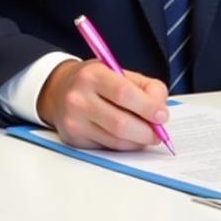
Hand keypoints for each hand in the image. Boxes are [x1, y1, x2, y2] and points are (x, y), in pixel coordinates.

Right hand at [36, 59, 168, 149]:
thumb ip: (147, 87)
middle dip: (146, 131)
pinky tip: (128, 137)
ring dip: (138, 141)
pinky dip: (125, 145)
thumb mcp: (119, 72)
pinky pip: (108, 148)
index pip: (124, 93)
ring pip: (116, 140)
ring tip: (146, 134)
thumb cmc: (95, 81)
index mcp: (92, 75)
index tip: (162, 115)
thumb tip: (161, 111)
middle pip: (120, 123)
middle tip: (158, 132)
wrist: (58, 90)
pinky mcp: (74, 140)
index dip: (147, 107)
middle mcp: (79, 98)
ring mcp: (74, 121)